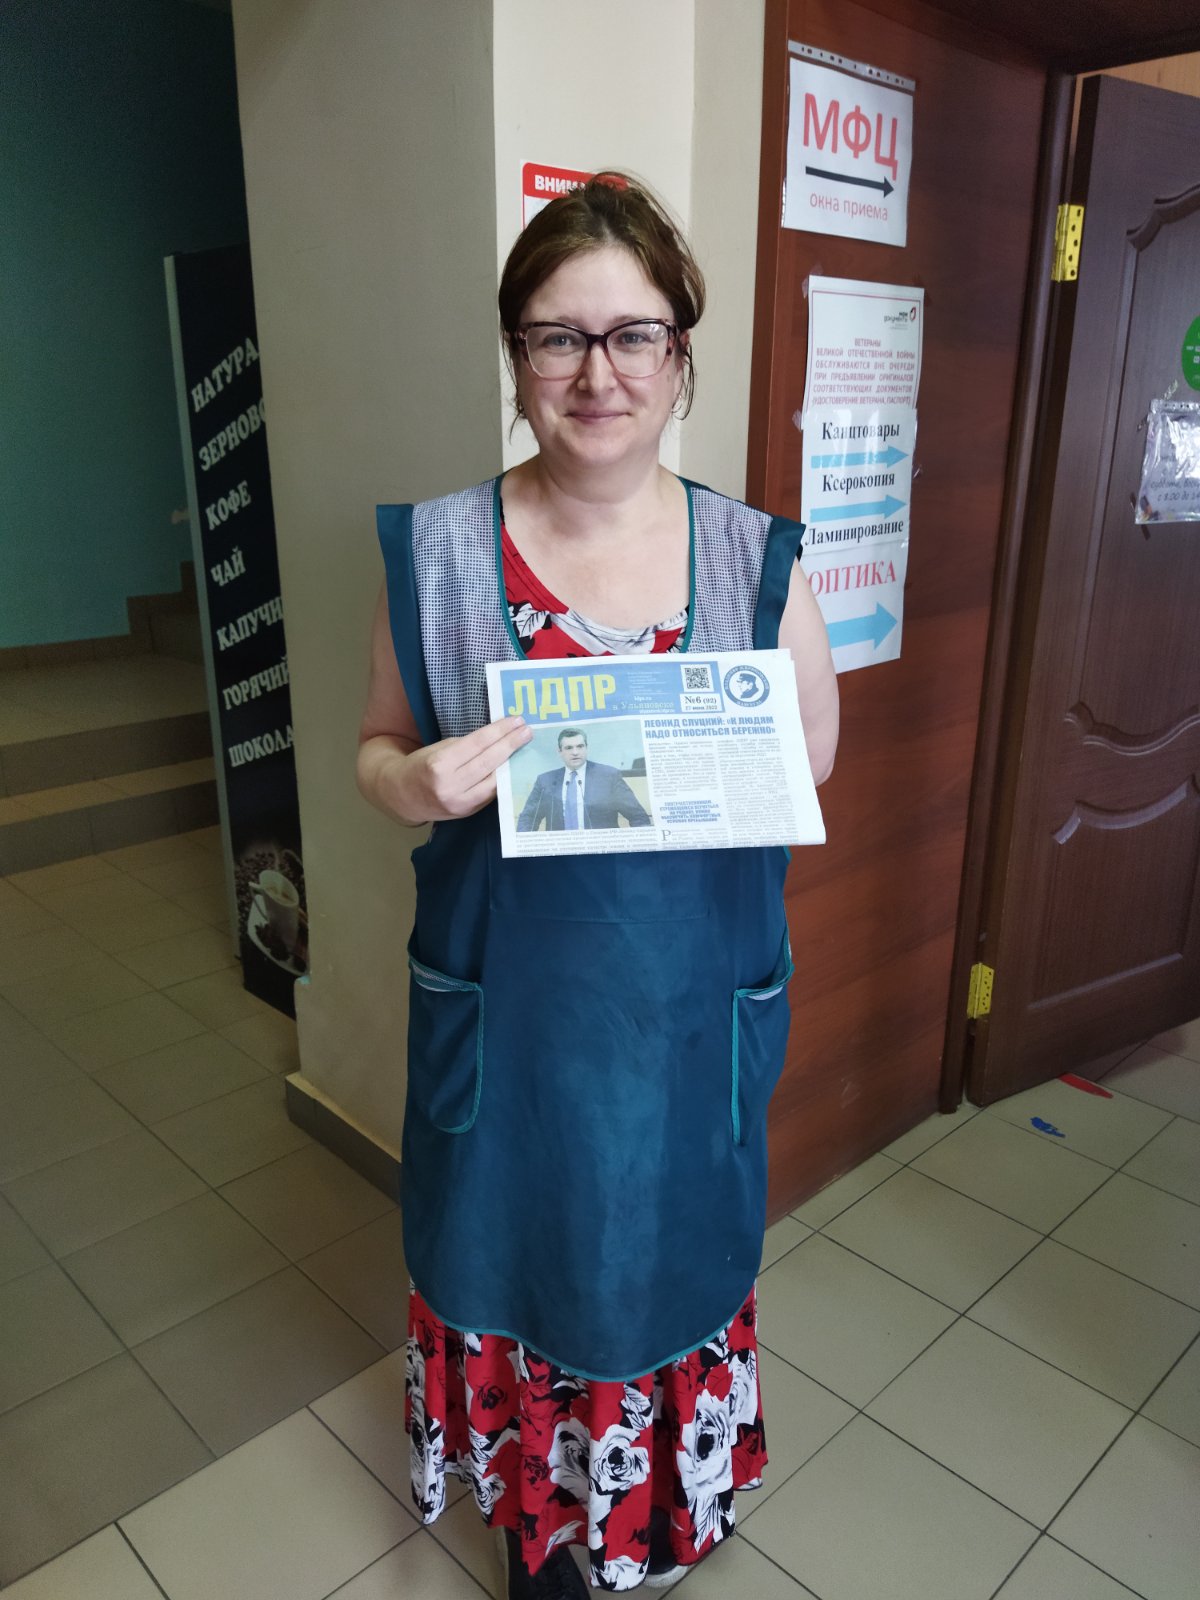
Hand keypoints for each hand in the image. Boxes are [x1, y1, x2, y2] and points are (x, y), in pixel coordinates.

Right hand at [379, 716, 532, 824]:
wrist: (401, 796)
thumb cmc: (420, 765)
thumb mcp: (437, 749)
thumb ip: (465, 746)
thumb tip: (497, 737)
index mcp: (438, 765)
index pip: (476, 744)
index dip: (499, 731)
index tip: (516, 721)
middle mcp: (449, 786)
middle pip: (488, 762)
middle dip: (510, 745)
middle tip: (527, 731)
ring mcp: (459, 803)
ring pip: (493, 781)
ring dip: (511, 763)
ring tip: (523, 748)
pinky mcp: (466, 813)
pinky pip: (489, 794)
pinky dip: (502, 780)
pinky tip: (512, 768)